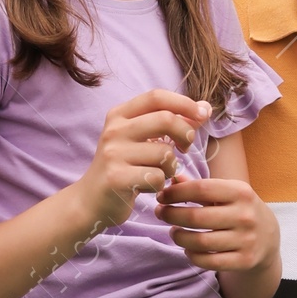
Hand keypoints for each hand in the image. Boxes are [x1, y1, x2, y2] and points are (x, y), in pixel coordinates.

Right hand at [73, 89, 210, 232]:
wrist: (90, 201)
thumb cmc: (124, 167)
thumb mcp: (143, 139)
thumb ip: (172, 122)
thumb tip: (206, 107)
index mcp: (119, 115)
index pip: (156, 96)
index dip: (184, 103)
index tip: (202, 114)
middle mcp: (114, 130)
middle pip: (165, 119)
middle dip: (185, 133)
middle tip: (186, 148)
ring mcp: (113, 154)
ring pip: (164, 153)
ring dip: (171, 166)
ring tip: (159, 172)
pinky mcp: (116, 178)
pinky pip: (156, 177)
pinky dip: (160, 184)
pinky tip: (148, 187)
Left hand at [157, 177, 280, 274]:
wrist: (268, 237)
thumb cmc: (238, 209)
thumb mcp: (225, 193)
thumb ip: (199, 186)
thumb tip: (172, 180)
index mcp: (241, 192)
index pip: (201, 189)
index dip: (175, 193)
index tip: (161, 196)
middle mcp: (245, 215)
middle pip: (196, 218)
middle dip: (171, 215)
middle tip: (161, 213)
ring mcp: (246, 240)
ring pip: (200, 242)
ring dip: (179, 237)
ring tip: (173, 232)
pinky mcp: (244, 261)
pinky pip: (208, 261)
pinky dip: (192, 255)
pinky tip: (188, 248)